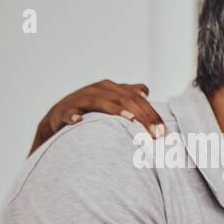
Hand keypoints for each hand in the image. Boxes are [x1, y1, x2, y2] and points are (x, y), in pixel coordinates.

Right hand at [32, 80, 164, 152]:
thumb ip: (128, 96)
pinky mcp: (64, 109)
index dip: (152, 113)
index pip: (137, 98)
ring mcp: (81, 98)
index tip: (164, 131)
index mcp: (112, 88)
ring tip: (131, 120)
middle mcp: (98, 89)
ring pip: (101, 102)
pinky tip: (80, 121)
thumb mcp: (110, 101)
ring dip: (116, 111)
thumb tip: (146, 92)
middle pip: (125, 100)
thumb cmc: (91, 111)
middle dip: (143, 116)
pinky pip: (69, 112)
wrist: (58, 116)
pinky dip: (74, 116)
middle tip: (156, 134)